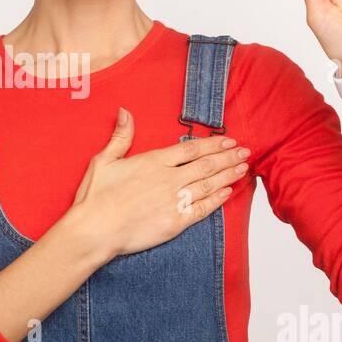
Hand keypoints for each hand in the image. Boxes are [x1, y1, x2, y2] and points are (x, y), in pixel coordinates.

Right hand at [63, 107, 249, 261]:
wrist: (96, 229)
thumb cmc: (95, 197)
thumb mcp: (104, 160)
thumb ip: (120, 136)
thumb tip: (124, 112)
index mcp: (154, 161)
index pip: (192, 149)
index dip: (213, 144)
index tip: (228, 141)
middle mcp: (169, 179)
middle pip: (206, 165)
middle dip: (228, 157)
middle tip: (245, 152)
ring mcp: (174, 201)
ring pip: (209, 185)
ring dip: (228, 175)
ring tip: (243, 168)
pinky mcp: (176, 222)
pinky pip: (203, 209)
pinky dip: (217, 200)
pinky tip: (228, 193)